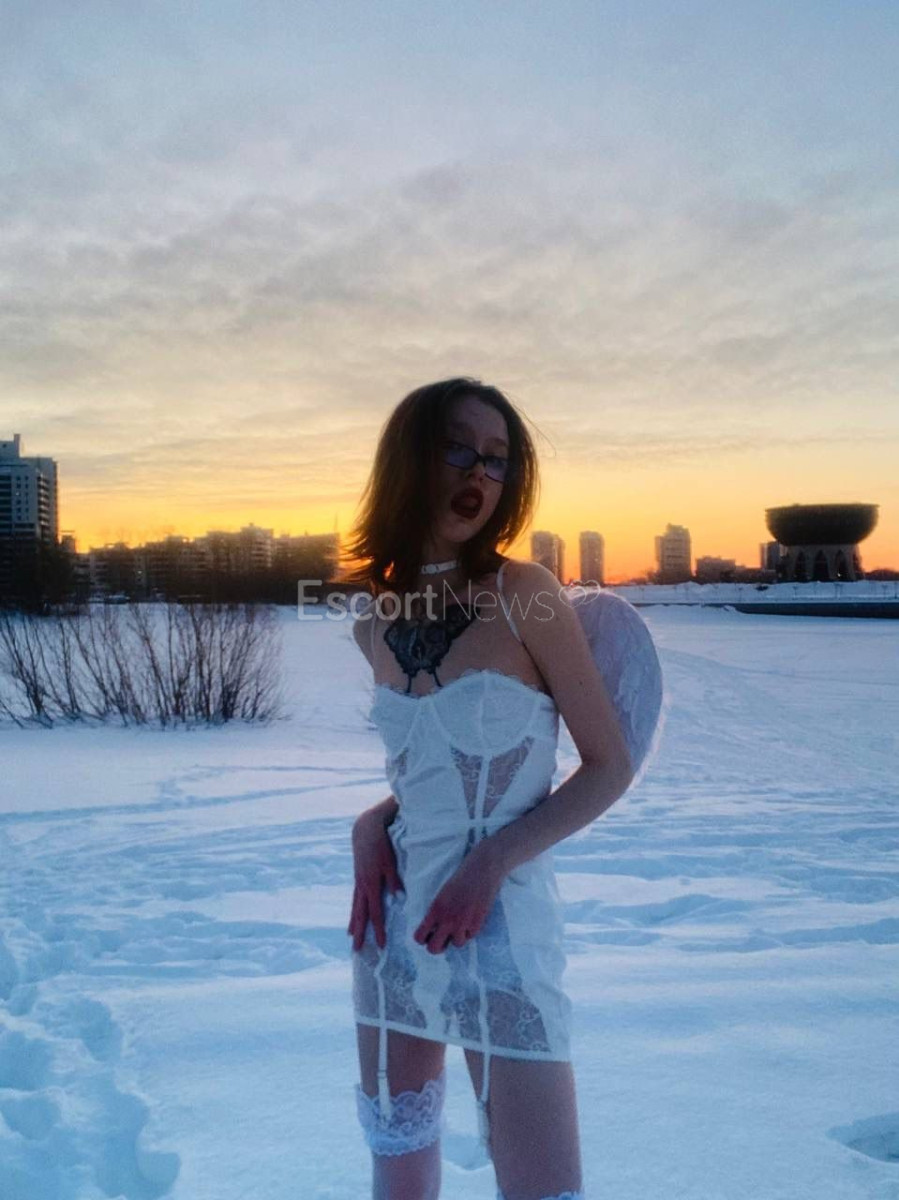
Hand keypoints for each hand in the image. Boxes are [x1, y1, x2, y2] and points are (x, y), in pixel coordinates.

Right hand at [347, 809, 403, 951]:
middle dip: (360, 933)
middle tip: (358, 950)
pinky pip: (354, 899)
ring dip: (354, 924)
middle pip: (361, 914)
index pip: (376, 912)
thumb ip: (394, 881)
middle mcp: (362, 886)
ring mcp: (358, 883)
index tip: (381, 944)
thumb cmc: (381, 844)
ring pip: (355, 908)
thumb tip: (399, 899)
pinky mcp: (357, 878)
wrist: (365, 829)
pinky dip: (353, 911)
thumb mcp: (390, 862)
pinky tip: (352, 919)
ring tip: (352, 939)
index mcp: (371, 884)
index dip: (378, 929)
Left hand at [413, 845, 503, 954]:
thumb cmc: (462, 877)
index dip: (423, 940)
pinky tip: (473, 917)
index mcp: (435, 909)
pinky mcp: (478, 923)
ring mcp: (463, 923)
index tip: (429, 936)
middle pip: (434, 949)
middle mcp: (447, 919)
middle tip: (443, 939)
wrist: (483, 869)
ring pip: (456, 944)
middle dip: (438, 946)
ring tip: (462, 923)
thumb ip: (437, 912)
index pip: (420, 937)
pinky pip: (471, 936)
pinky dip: (471, 930)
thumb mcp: (443, 894)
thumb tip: (434, 929)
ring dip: (458, 936)